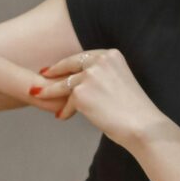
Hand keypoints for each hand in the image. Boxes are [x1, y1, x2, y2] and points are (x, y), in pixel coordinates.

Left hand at [37, 50, 165, 145]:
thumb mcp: (120, 83)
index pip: (85, 56)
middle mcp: (100, 60)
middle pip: (70, 63)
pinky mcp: (80, 92)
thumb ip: (103, 77)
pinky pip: (67, 101)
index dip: (70, 62)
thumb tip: (82, 84)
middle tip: (43, 74)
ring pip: (64, 83)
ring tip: (38, 94)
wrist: (141, 125)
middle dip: (55, 69)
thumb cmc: (135, 111)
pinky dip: (65, 110)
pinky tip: (62, 117)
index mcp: (112, 55)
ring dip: (49, 91)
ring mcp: (89, 75)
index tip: (59, 66)